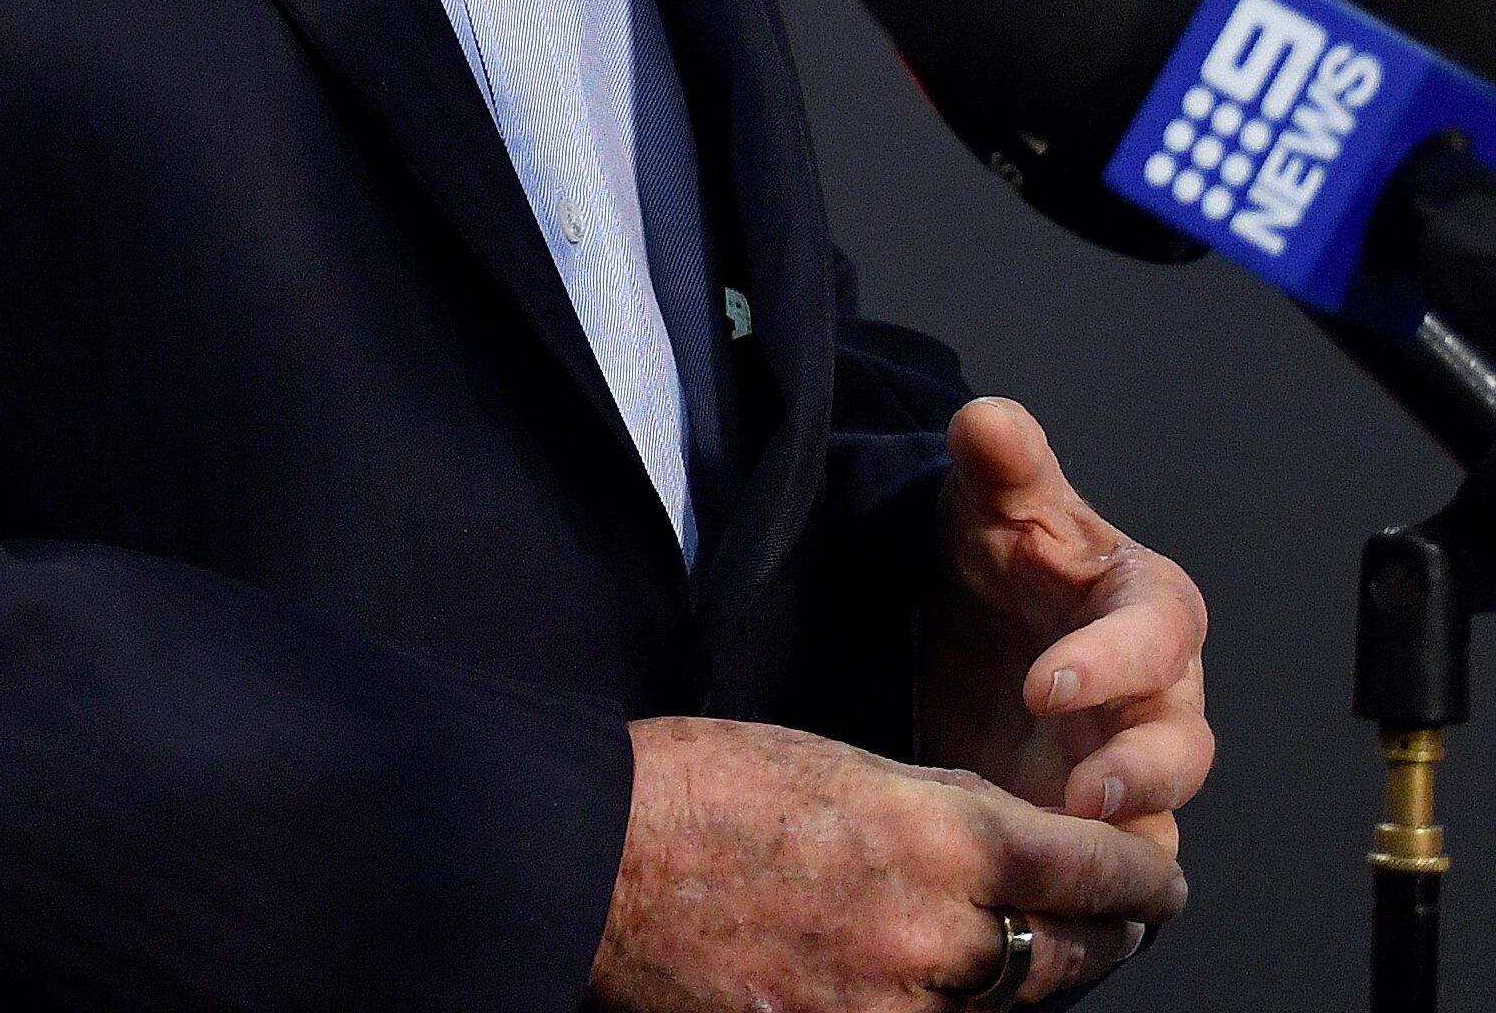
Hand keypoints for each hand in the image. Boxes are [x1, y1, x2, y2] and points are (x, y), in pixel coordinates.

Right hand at [589, 717, 1184, 1007]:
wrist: (586, 860)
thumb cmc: (691, 788)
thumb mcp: (832, 759)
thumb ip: (937, 805)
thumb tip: (1012, 835)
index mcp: (932, 836)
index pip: (1092, 869)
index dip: (1142, 875)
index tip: (1160, 876)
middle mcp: (931, 933)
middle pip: (1073, 952)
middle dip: (1109, 932)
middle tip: (1124, 919)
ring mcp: (890, 1006)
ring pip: (1011, 1004)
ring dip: (1035, 977)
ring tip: (1036, 953)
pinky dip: (955, 1007)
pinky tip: (944, 985)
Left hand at [918, 397, 1214, 851]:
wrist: (964, 610)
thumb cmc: (1001, 548)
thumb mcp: (993, 499)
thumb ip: (1000, 462)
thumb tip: (990, 419)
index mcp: (1146, 605)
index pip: (1157, 633)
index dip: (1113, 661)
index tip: (1046, 684)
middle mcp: (1157, 690)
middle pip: (1182, 740)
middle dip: (1144, 770)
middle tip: (1083, 793)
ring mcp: (1130, 757)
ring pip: (1162, 810)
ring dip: (1127, 834)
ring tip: (1071, 847)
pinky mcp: (1095, 812)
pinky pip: (1119, 857)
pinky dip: (1098, 876)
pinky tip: (1050, 886)